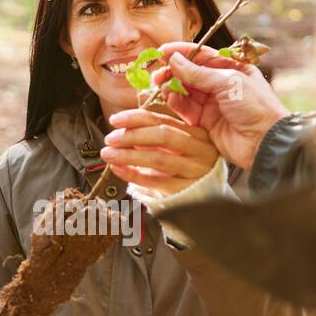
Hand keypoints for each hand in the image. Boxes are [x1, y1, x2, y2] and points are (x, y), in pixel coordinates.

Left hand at [100, 111, 218, 195]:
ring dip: (128, 155)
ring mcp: (195, 171)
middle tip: (110, 138)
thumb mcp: (179, 147)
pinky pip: (155, 181)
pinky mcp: (186, 190)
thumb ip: (159, 132)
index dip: (136, 118)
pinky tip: (118, 169)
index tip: (115, 120)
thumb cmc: (187, 169)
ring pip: (157, 158)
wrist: (206, 200)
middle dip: (131, 135)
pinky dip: (133, 174)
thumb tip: (130, 115)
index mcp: (197, 134)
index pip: (163, 120)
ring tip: (108, 154)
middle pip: (162, 136)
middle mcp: (200, 151)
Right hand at [151, 41, 289, 169]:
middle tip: (157, 73)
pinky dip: (177, 104)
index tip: (163, 52)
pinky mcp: (207, 123)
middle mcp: (222, 85)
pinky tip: (170, 98)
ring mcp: (214, 104)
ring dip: (173, 88)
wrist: (265, 141)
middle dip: (173, 72)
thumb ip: (199, 73)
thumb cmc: (256, 106)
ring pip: (187, 92)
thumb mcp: (228, 82)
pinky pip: (187, 110)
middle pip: (192, 74)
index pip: (203, 56)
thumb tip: (174, 60)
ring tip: (161, 86)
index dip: (182, 53)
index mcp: (233, 68)